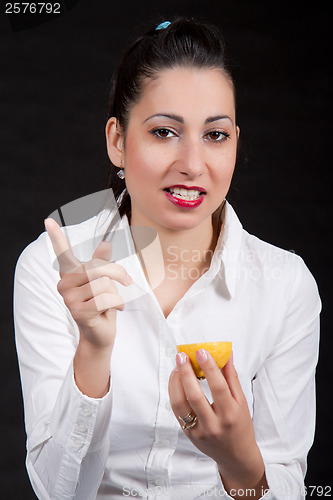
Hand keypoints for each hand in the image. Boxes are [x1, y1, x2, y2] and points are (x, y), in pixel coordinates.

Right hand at [45, 218, 131, 350]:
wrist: (101, 333)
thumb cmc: (102, 305)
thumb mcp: (104, 281)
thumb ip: (102, 263)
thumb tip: (106, 243)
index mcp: (70, 274)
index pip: (62, 253)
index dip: (56, 237)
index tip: (48, 221)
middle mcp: (65, 285)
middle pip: (97, 267)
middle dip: (118, 274)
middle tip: (127, 282)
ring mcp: (69, 299)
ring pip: (104, 284)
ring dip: (117, 293)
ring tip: (113, 302)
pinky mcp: (79, 312)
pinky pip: (106, 299)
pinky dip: (118, 303)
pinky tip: (116, 310)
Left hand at [168, 349, 266, 495]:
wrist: (235, 456)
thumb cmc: (240, 426)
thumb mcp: (241, 402)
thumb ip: (232, 378)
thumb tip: (226, 354)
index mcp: (230, 415)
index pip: (218, 388)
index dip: (209, 368)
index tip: (201, 352)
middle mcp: (214, 424)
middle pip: (195, 395)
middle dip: (186, 372)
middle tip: (182, 356)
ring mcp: (198, 431)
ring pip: (180, 403)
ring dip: (176, 381)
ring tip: (177, 366)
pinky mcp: (188, 433)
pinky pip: (176, 410)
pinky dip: (173, 392)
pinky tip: (175, 379)